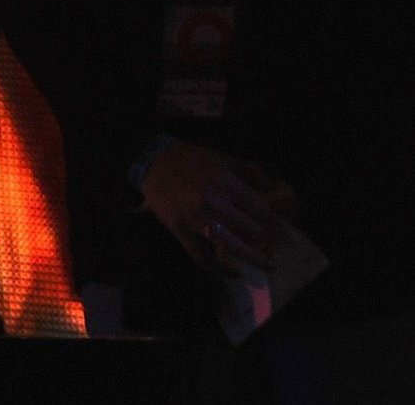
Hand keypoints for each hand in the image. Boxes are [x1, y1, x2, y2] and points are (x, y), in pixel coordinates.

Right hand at [139, 140, 294, 274]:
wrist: (151, 162)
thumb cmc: (189, 158)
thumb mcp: (221, 157)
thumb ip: (248, 170)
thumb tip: (272, 185)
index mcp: (224, 184)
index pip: (260, 210)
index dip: (273, 219)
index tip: (280, 226)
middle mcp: (213, 205)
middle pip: (251, 230)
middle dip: (266, 237)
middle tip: (274, 242)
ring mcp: (196, 221)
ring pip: (232, 247)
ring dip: (253, 258)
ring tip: (267, 265)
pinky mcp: (182, 233)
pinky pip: (203, 257)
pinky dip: (221, 269)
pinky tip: (235, 273)